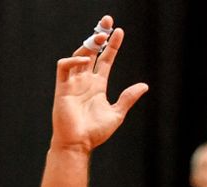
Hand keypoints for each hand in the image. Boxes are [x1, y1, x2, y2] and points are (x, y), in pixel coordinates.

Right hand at [50, 15, 148, 152]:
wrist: (79, 144)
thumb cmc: (95, 132)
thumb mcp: (117, 113)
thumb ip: (128, 98)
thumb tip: (144, 85)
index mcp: (97, 85)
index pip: (105, 59)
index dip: (112, 45)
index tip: (119, 31)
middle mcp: (85, 81)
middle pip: (91, 52)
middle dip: (98, 36)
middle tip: (107, 22)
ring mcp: (73, 83)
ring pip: (78, 56)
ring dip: (88, 46)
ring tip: (99, 38)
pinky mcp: (62, 89)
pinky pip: (64, 68)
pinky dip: (72, 61)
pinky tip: (84, 60)